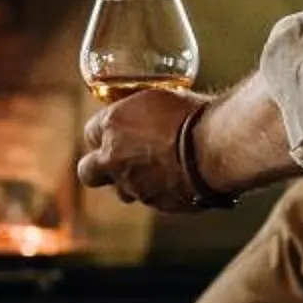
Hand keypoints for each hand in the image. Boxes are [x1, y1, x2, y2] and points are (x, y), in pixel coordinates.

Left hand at [77, 88, 211, 212]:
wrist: (215, 146)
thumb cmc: (194, 114)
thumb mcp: (163, 98)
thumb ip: (145, 112)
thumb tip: (151, 112)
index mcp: (112, 125)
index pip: (90, 132)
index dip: (102, 134)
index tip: (115, 133)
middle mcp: (114, 159)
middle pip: (88, 171)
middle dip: (98, 167)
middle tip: (117, 161)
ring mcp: (133, 186)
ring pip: (122, 191)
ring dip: (132, 183)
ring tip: (157, 171)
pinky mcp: (155, 205)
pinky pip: (151, 200)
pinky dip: (162, 192)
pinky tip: (180, 180)